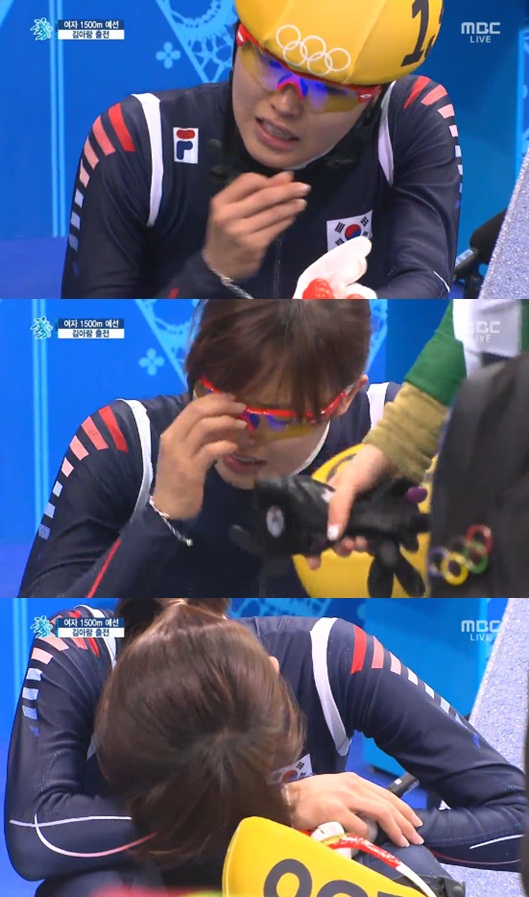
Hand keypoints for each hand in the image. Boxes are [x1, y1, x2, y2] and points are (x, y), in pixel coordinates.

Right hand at [151, 393, 247, 519]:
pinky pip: (210, 450)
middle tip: (241, 407)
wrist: (167, 508)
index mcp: (171, 432)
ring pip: (204, 427)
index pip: (192, 406)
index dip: (214, 399)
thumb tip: (224, 421)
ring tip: (243, 425)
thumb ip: (201, 437)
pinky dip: (225, 445)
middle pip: (198, 411)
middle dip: (222, 406)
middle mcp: (173, 439)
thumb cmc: (179, 479)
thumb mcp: (187, 453)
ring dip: (227, 422)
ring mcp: (180, 454)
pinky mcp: (190, 470)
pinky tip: (235, 447)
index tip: (232, 398)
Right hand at [203, 171, 310, 281]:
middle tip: (305, 188)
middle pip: (264, 196)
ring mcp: (242, 232)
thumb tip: (286, 176)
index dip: (268, 180)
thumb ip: (254, 192)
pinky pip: (276, 229)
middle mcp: (230, 216)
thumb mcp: (231, 209)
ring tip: (302, 202)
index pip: (248, 180)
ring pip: (273, 213)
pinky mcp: (254, 246)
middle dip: (288, 190)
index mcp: (221, 202)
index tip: (281, 182)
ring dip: (291, 206)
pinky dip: (287, 220)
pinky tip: (292, 216)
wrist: (218, 265)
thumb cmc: (225, 233)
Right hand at [286, 774, 423, 847]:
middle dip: (405, 820)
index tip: (415, 822)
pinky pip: (359, 824)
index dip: (403, 808)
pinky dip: (368, 834)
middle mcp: (353, 785)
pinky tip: (371, 841)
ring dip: (395, 828)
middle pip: (387, 802)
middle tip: (416, 836)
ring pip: (380, 811)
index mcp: (354, 780)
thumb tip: (375, 818)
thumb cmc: (311, 797)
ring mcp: (344, 796)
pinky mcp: (335, 809)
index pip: (386, 794)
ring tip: (404, 841)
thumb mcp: (337, 791)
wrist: (288, 798)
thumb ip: (355, 800)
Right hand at [306, 445, 394, 569]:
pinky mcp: (380, 521)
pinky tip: (373, 544)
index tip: (314, 563)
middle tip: (346, 547)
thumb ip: (338, 508)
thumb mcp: (347, 484)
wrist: (397, 458)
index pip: (315, 524)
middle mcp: (344, 511)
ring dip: (355, 546)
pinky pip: (373, 539)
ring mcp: (363, 517)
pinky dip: (371, 544)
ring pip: (354, 540)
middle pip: (336, 537)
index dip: (312, 544)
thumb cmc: (366, 467)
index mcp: (329, 500)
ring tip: (361, 543)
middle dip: (339, 547)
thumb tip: (332, 537)